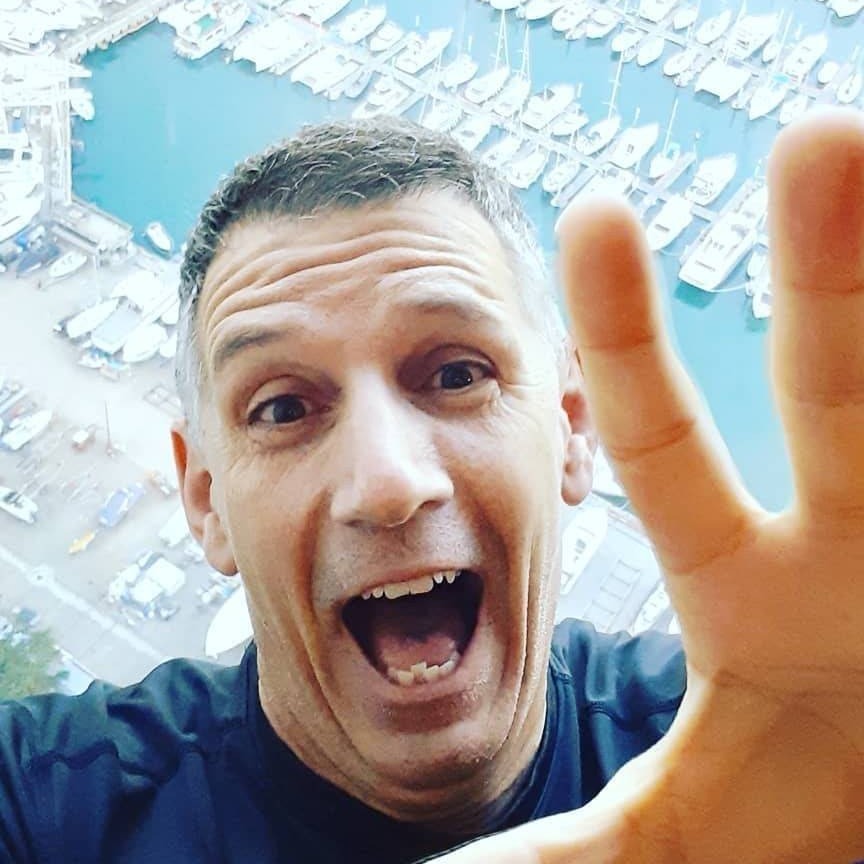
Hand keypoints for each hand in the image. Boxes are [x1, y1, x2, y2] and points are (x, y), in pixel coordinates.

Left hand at [436, 111, 863, 862]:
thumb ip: (578, 856)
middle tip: (823, 131)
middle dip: (846, 271)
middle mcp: (860, 558)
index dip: (628, 338)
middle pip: (850, 392)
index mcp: (757, 603)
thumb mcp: (685, 838)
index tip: (591, 212)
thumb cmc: (799, 824)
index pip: (667, 446)